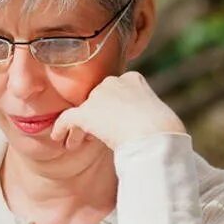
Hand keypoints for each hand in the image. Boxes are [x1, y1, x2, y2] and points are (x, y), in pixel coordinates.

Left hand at [50, 71, 186, 151]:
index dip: (110, 108)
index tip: (110, 123)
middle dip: (93, 117)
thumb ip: (144, 113)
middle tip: (92, 136)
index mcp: (133, 79)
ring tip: (74, 144)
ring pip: (82, 111)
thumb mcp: (159, 115)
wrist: (157, 136)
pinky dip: (60, 129)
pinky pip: (67, 119)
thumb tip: (146, 123)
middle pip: (96, 99)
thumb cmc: (166, 131)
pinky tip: (58, 138)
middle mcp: (113, 82)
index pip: (115, 91)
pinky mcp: (86, 112)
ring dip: (77, 128)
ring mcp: (98, 96)